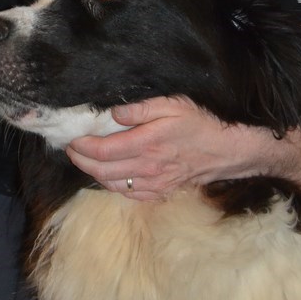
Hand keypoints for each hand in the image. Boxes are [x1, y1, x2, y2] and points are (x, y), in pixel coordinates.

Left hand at [66, 96, 277, 200]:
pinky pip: (129, 194)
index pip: (102, 151)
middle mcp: (147, 168)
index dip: (81, 147)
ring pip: (112, 185)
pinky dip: (114, 186)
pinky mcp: (161, 192)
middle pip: (101, 171)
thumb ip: (140, 109)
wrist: (229, 150)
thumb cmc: (201, 123)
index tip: (72, 139)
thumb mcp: (173, 104)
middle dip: (80, 161)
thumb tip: (114, 113)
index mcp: (146, 144)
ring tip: (85, 161)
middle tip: (71, 149)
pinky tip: (110, 176)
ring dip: (94, 174)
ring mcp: (154, 183)